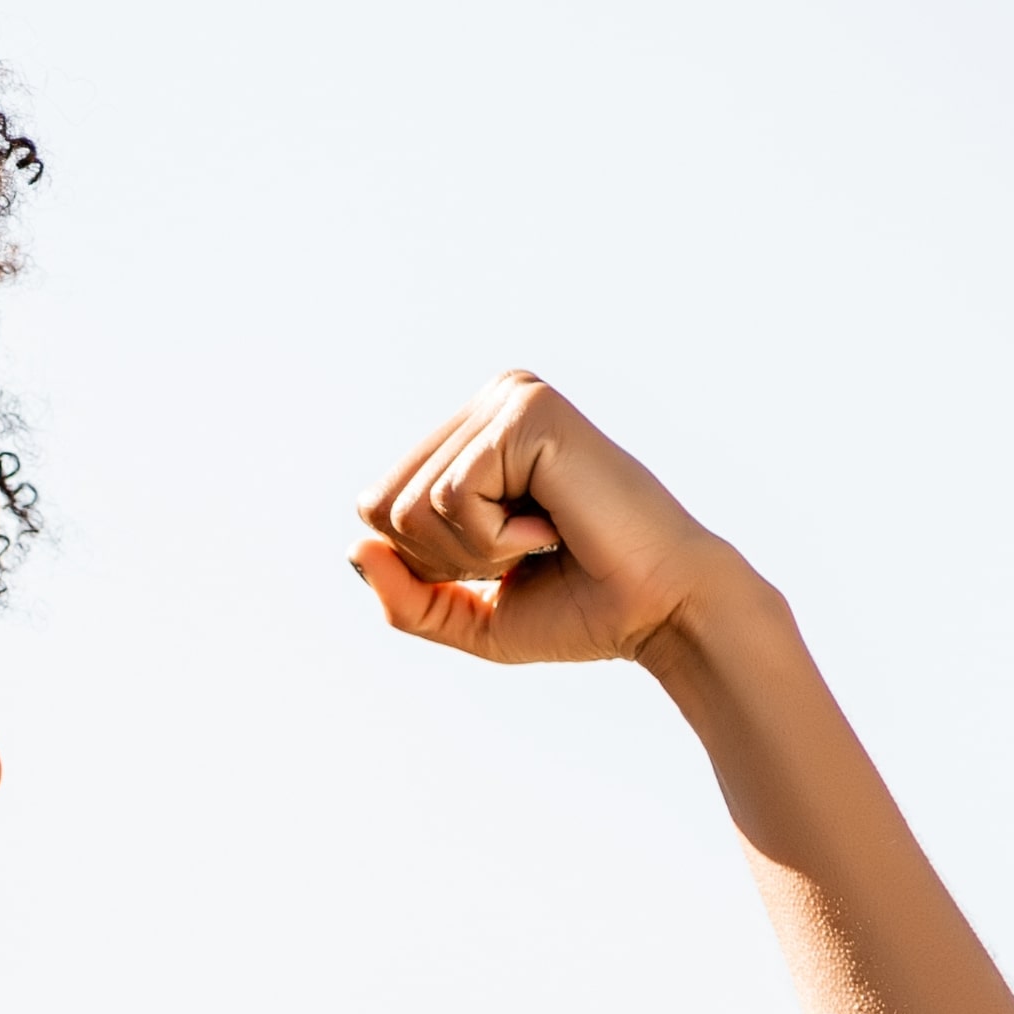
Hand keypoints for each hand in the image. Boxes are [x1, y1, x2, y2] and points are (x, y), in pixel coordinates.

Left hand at [349, 373, 743, 666]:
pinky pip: (454, 497)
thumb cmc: (578, 608)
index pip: (376, 509)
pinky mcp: (529, 409)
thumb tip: (353, 549)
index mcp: (471, 437)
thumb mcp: (466, 615)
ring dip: (477, 550)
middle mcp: (487, 403)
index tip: (506, 560)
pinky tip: (554, 523)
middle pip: (382, 507)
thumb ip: (402, 595)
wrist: (659, 611)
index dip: (427, 564)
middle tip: (526, 550)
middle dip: (446, 558)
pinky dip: (499, 536)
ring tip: (545, 535)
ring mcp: (508, 398)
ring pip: (413, 506)